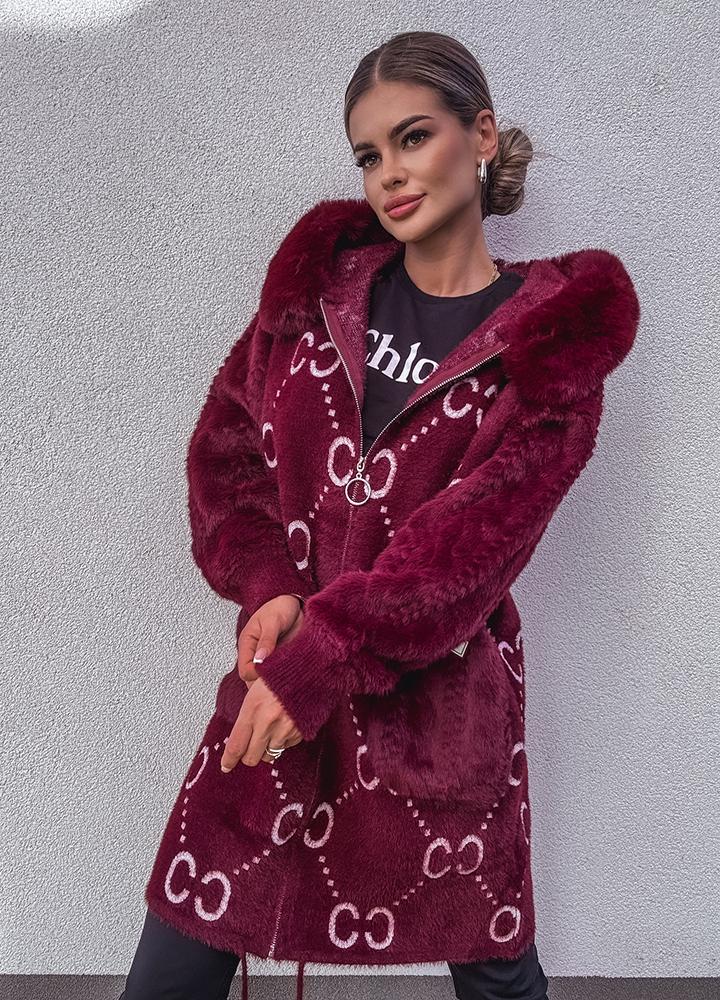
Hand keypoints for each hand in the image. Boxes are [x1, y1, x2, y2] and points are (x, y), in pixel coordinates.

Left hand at [221, 594, 304, 770]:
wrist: (315, 666)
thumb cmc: (285, 671)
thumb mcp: (258, 685)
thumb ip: (249, 710)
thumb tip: (241, 733)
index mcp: (252, 708)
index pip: (236, 744)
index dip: (229, 760)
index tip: (226, 766)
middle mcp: (267, 722)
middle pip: (251, 758)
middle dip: (248, 755)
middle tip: (248, 749)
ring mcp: (285, 729)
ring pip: (270, 754)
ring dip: (267, 748)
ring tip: (269, 733)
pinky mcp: (300, 732)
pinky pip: (286, 747)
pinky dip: (283, 741)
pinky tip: (285, 725)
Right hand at [236, 594, 304, 686]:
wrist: (294, 602)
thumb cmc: (278, 607)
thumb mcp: (272, 620)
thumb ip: (267, 639)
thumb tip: (260, 659)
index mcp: (247, 644)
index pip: (245, 671)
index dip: (257, 675)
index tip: (272, 670)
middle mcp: (256, 654)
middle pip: (254, 680)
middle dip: (267, 681)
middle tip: (283, 674)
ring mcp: (268, 659)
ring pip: (267, 680)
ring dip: (278, 679)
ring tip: (289, 671)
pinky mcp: (281, 661)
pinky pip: (280, 674)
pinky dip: (287, 675)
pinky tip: (294, 670)